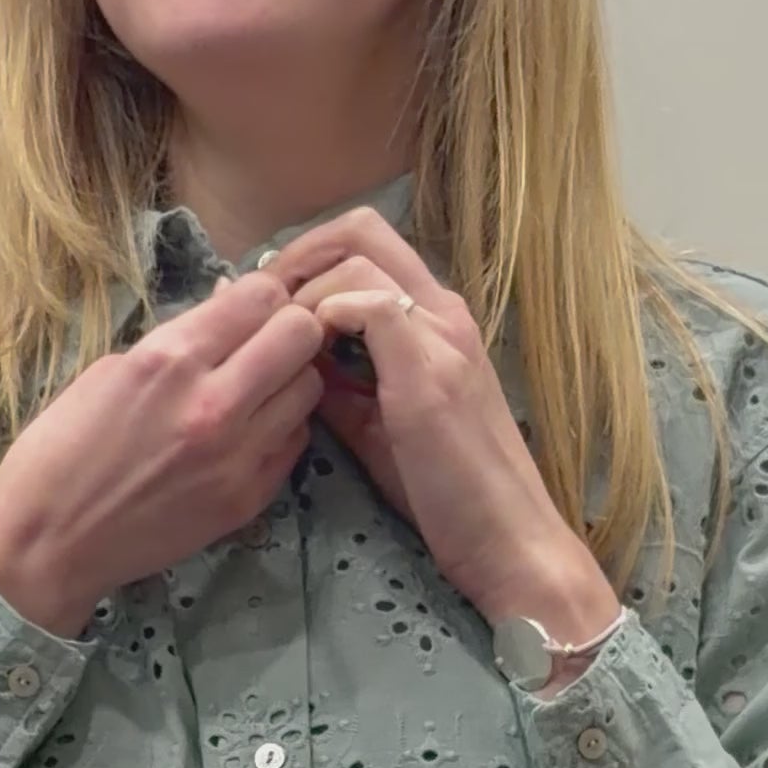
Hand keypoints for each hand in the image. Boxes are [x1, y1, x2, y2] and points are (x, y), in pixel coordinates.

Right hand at [0, 269, 328, 636]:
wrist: (49, 544)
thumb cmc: (60, 450)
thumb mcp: (110, 371)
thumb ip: (179, 339)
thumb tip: (228, 305)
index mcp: (171, 359)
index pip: (263, 295)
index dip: (261, 293)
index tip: (247, 308)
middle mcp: (216, 403)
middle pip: (302, 335)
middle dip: (287, 328)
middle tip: (262, 343)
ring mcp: (239, 456)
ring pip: (310, 388)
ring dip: (288, 379)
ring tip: (254, 389)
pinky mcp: (250, 498)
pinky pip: (295, 440)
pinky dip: (280, 427)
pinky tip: (246, 432)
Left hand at [262, 206, 620, 649]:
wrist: (508, 540)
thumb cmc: (446, 492)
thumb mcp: (376, 424)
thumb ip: (337, 383)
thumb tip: (282, 355)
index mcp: (432, 320)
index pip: (365, 244)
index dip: (307, 260)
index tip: (266, 303)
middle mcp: (442, 311)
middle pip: (362, 227)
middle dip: (297, 253)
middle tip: (259, 303)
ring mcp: (441, 335)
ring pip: (359, 257)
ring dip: (303, 291)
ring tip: (275, 339)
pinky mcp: (430, 371)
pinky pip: (368, 305)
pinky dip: (326, 318)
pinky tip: (309, 360)